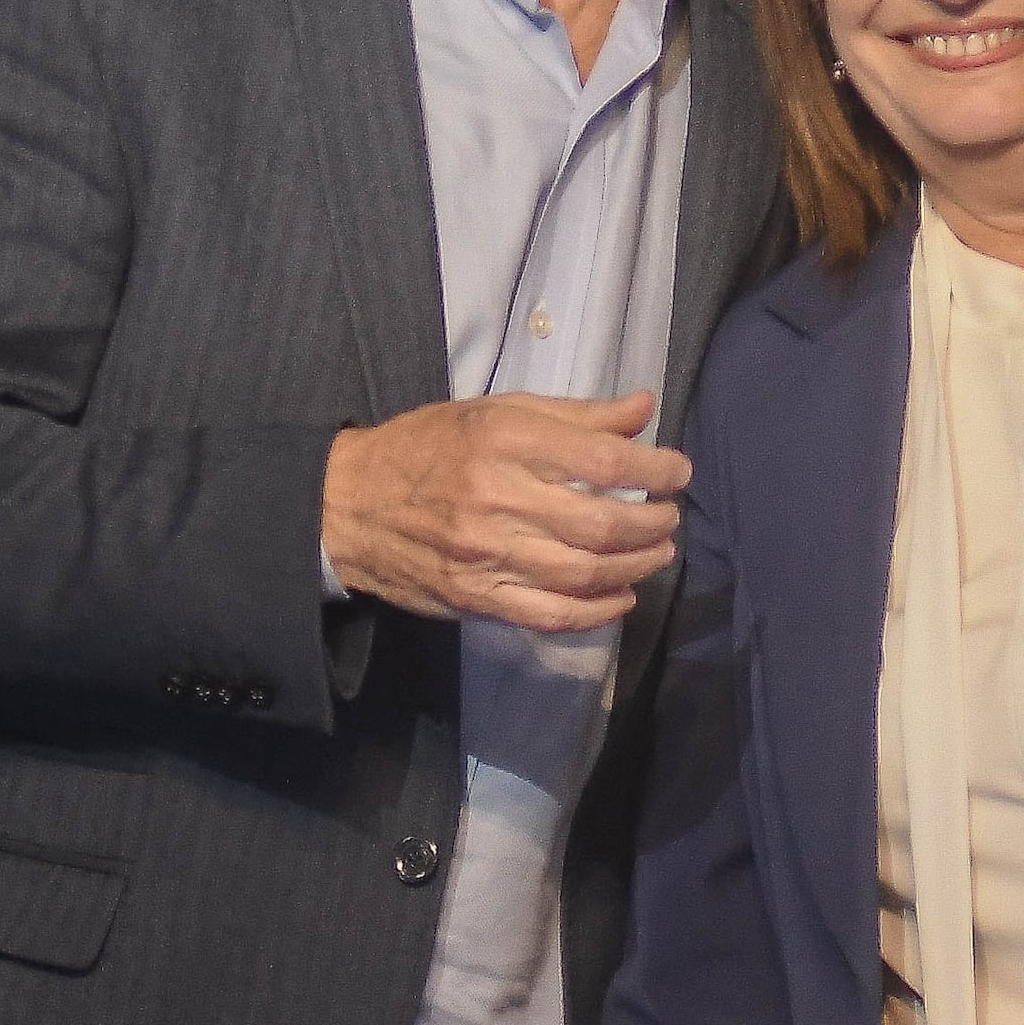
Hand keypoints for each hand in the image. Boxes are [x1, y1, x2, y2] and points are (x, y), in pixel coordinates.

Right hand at [323, 391, 687, 633]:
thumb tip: (642, 409)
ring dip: (635, 567)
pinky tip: (621, 598)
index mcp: (502, 440)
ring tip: (656, 552)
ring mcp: (485, 555)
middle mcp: (496, 497)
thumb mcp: (493, 412)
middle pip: (600, 523)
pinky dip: (597, 612)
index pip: (602, 462)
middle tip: (669, 517)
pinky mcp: (476, 597)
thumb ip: (573, 414)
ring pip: (584, 573)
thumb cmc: (426, 449)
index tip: (678, 472)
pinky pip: (550, 615)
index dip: (655, 470)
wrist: (345, 505)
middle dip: (651, 523)